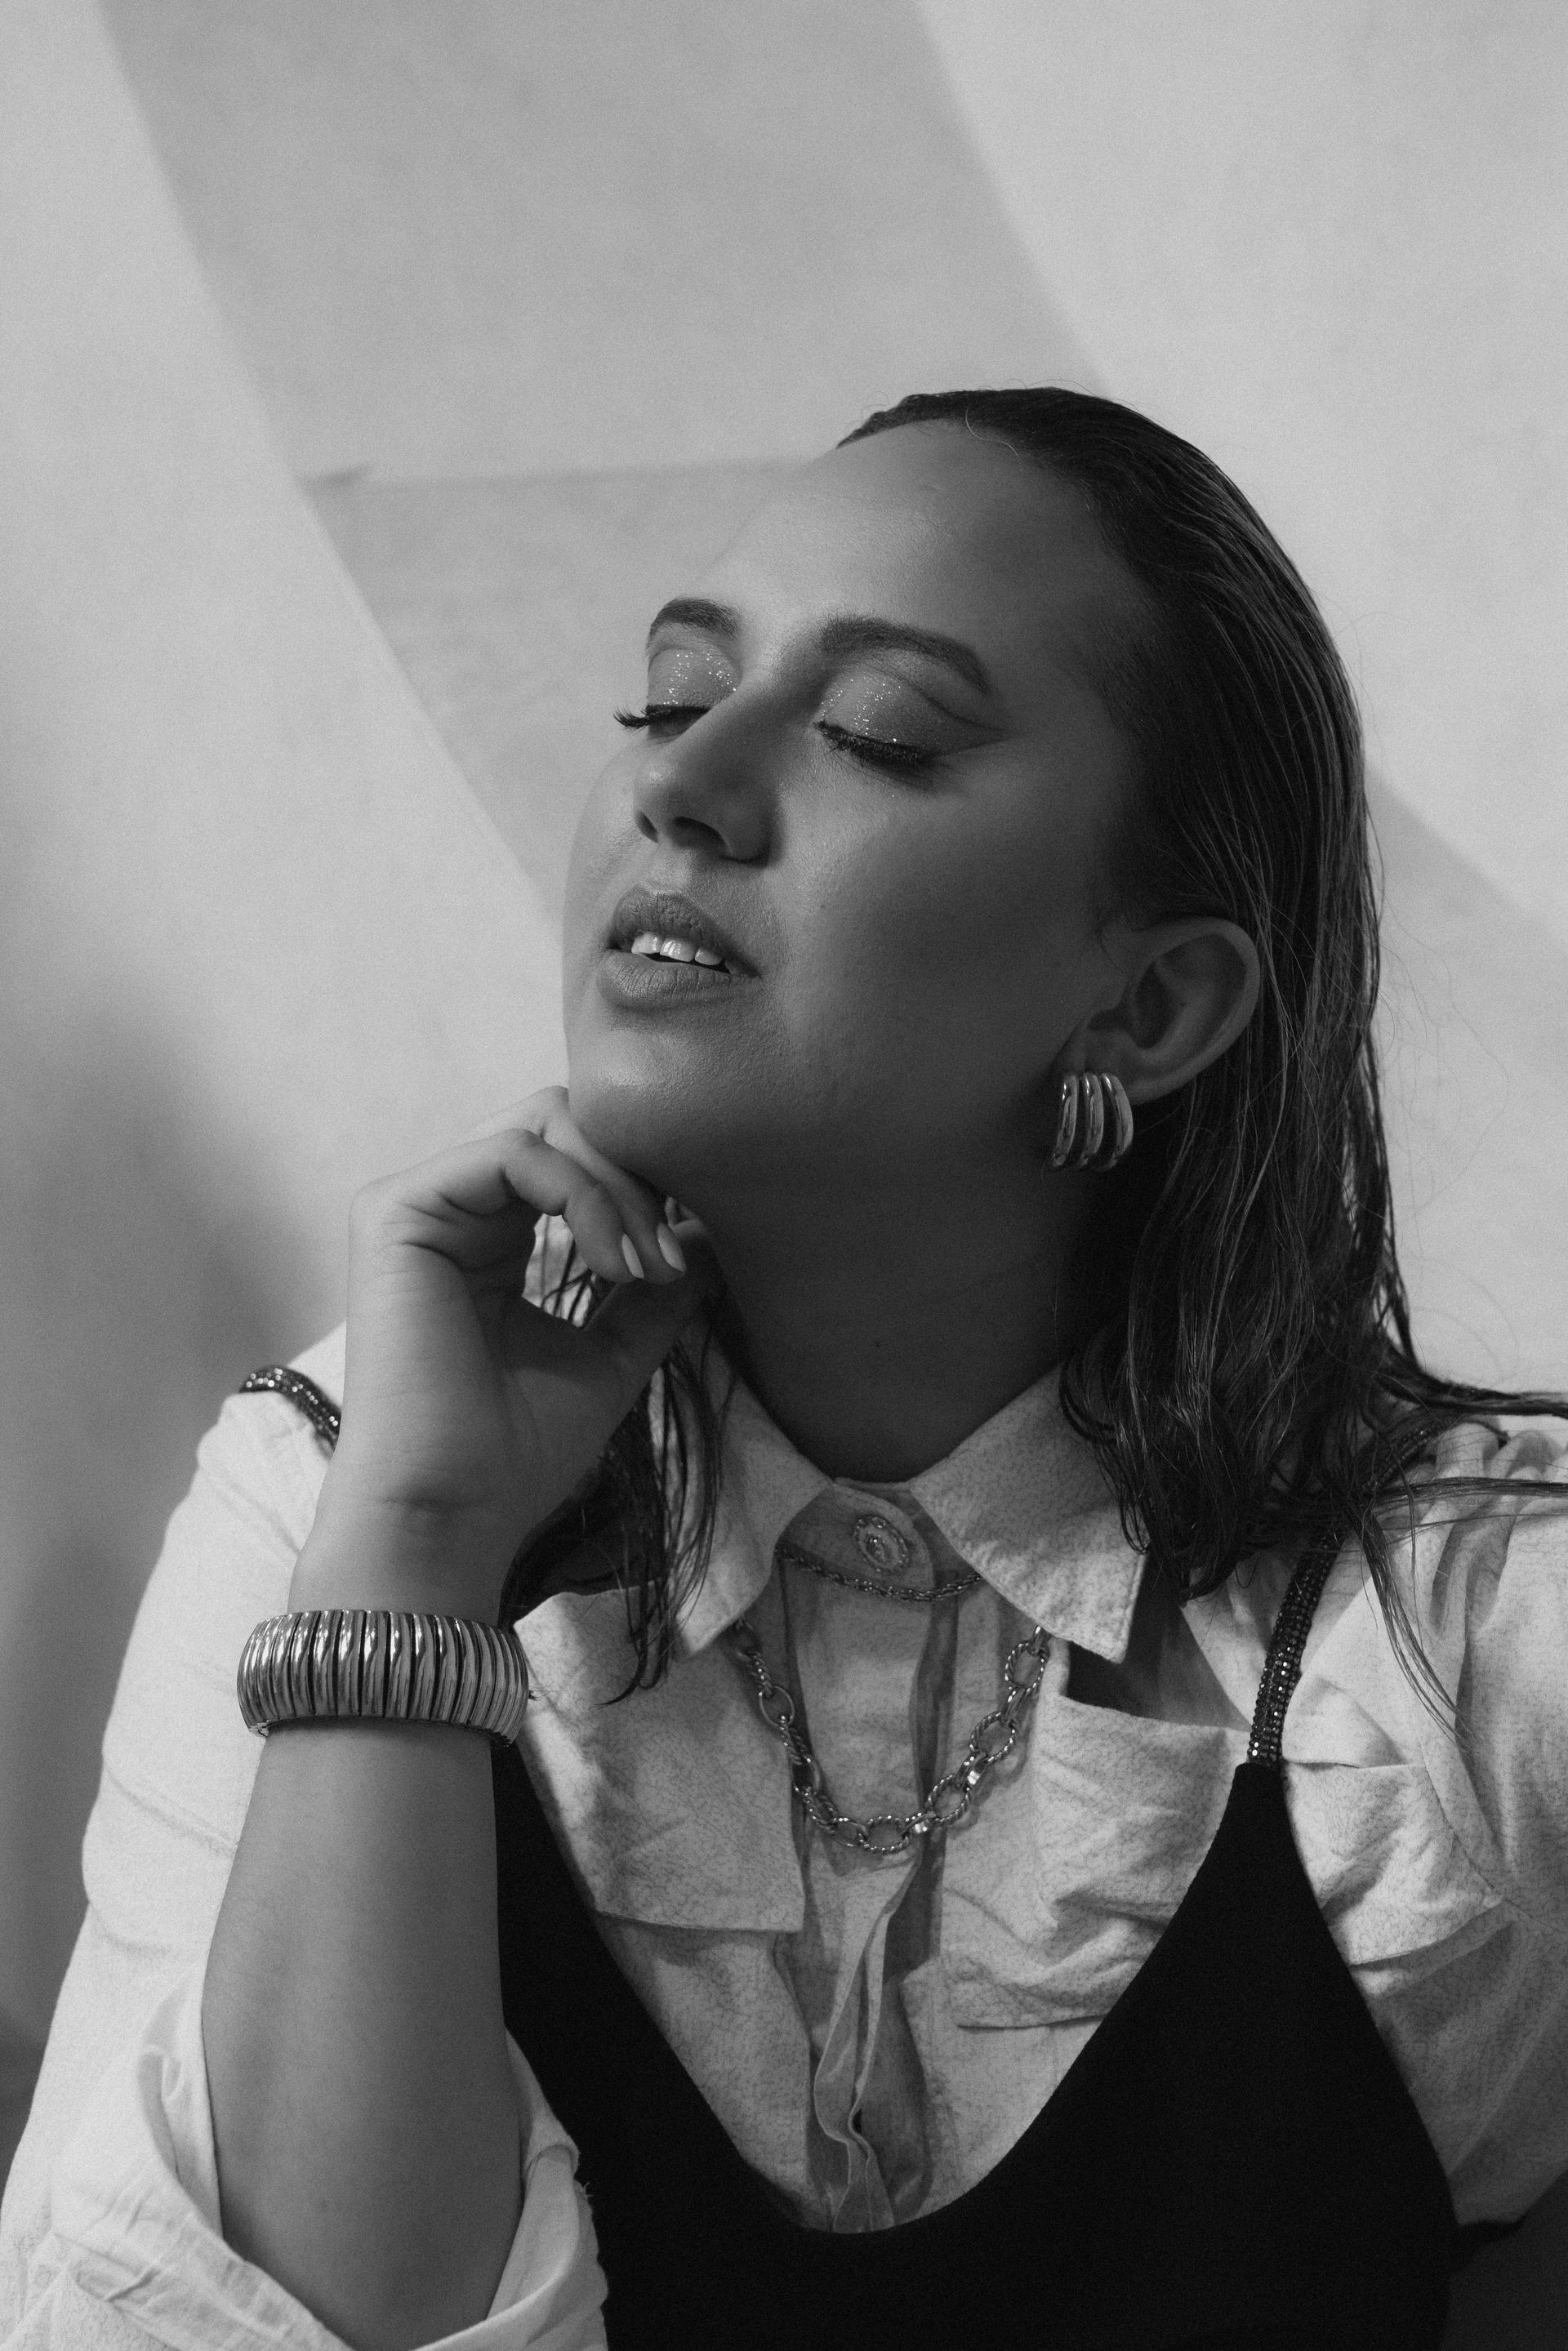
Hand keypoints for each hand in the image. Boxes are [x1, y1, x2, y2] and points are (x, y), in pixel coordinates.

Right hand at [295, 1088, 708, 1620]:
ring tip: (645, 1271)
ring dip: (619, 1190)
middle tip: (667, 1261)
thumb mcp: (610, 1357)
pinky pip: (515, 1154)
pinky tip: (613, 1267)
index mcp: (484, 1234)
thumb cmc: (515, 1455)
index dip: (640, 1184)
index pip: (573, 1152)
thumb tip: (709, 1237)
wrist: (449, 1515)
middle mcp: (446, 1206)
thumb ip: (651, 1294)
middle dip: (635, 1176)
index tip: (681, 1262)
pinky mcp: (398, 1211)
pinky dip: (584, 1198)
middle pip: (561, 1119)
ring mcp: (417, 1203)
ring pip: (544, 1124)